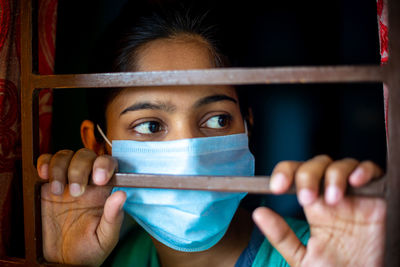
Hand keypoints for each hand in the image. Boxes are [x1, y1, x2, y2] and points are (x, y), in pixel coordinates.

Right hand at [37, 148, 125, 264]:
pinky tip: (44, 176)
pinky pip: (46, 162)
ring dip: (61, 168)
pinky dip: (44, 163)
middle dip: (80, 169)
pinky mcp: (46, 184)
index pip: (109, 164)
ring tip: (58, 191)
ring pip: (66, 155)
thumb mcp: (104, 238)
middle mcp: (86, 181)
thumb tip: (122, 195)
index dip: (105, 165)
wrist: (61, 261)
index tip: (100, 179)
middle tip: (75, 191)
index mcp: (103, 191)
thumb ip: (113, 218)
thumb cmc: (87, 250)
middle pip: (86, 156)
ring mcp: (66, 180)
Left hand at [253, 155, 385, 265]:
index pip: (295, 175)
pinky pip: (372, 172)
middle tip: (306, 198)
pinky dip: (364, 170)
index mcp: (313, 206)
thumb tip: (258, 213)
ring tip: (334, 199)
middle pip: (316, 165)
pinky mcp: (376, 199)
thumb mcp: (302, 257)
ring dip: (334, 176)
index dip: (284, 173)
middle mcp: (331, 196)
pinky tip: (356, 181)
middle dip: (308, 175)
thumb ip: (281, 235)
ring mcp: (354, 196)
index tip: (276, 188)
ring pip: (341, 165)